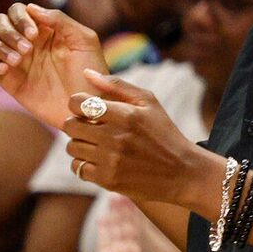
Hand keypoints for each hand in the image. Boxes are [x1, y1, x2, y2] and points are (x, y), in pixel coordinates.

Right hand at [0, 3, 103, 132]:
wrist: (86, 105)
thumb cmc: (91, 72)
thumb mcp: (84, 41)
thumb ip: (60, 20)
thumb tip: (31, 7)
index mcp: (46, 29)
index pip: (19, 10)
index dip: (21, 17)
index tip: (34, 34)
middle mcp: (29, 42)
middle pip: (0, 22)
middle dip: (8, 31)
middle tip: (27, 48)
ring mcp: (18, 60)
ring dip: (0, 46)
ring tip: (18, 60)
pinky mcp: (9, 79)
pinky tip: (7, 69)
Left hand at [63, 71, 217, 210]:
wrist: (182, 172)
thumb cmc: (163, 132)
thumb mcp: (149, 103)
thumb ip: (117, 85)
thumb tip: (86, 73)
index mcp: (126, 114)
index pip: (78, 104)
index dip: (77, 104)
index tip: (86, 108)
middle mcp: (115, 137)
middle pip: (70, 126)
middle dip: (77, 124)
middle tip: (92, 127)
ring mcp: (110, 159)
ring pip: (72, 148)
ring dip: (81, 144)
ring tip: (99, 144)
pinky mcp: (107, 179)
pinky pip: (77, 168)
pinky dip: (85, 164)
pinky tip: (101, 160)